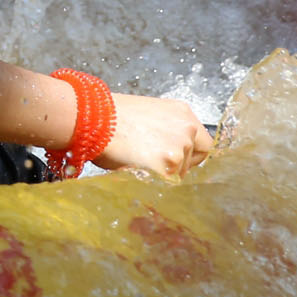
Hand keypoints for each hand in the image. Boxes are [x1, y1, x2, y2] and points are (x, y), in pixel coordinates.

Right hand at [92, 92, 213, 179]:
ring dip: (164, 173)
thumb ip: (168, 131)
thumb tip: (168, 151)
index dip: (189, 154)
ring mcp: (179, 147)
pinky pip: (167, 183)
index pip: (203, 143)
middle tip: (153, 163)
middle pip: (195, 159)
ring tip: (139, 161)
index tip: (173, 158)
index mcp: (183, 113)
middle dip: (177, 166)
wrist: (93, 119)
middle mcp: (187, 127)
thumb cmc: (111, 118)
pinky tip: (138, 167)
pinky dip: (154, 181)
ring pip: (180, 173)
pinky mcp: (168, 165)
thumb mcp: (150, 116)